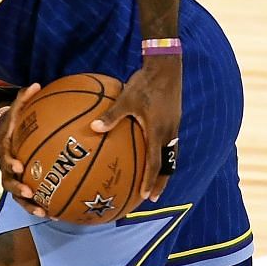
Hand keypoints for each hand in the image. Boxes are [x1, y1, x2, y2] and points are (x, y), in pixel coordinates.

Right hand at [0, 83, 50, 218]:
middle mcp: (4, 165)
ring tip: (42, 211)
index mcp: (3, 148)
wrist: (7, 137)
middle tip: (29, 192)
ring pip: (16, 195)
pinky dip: (39, 208)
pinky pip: (28, 201)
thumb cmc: (16, 122)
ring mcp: (11, 178)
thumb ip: (24, 98)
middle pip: (6, 180)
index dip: (10, 162)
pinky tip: (54, 214)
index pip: (3, 155)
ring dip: (27, 204)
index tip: (19, 166)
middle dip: (17, 188)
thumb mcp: (17, 109)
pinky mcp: (20, 187)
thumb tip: (37, 84)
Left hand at [91, 54, 181, 207]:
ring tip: (156, 183)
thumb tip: (93, 128)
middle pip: (167, 165)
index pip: (155, 163)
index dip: (150, 181)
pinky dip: (163, 155)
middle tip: (152, 198)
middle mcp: (169, 133)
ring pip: (171, 156)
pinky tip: (153, 155)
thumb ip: (111, 116)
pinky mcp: (174, 120)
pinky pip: (170, 144)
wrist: (166, 67)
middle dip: (160, 183)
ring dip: (164, 171)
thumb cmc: (144, 82)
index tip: (145, 196)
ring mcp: (173, 127)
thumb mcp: (125, 98)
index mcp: (158, 131)